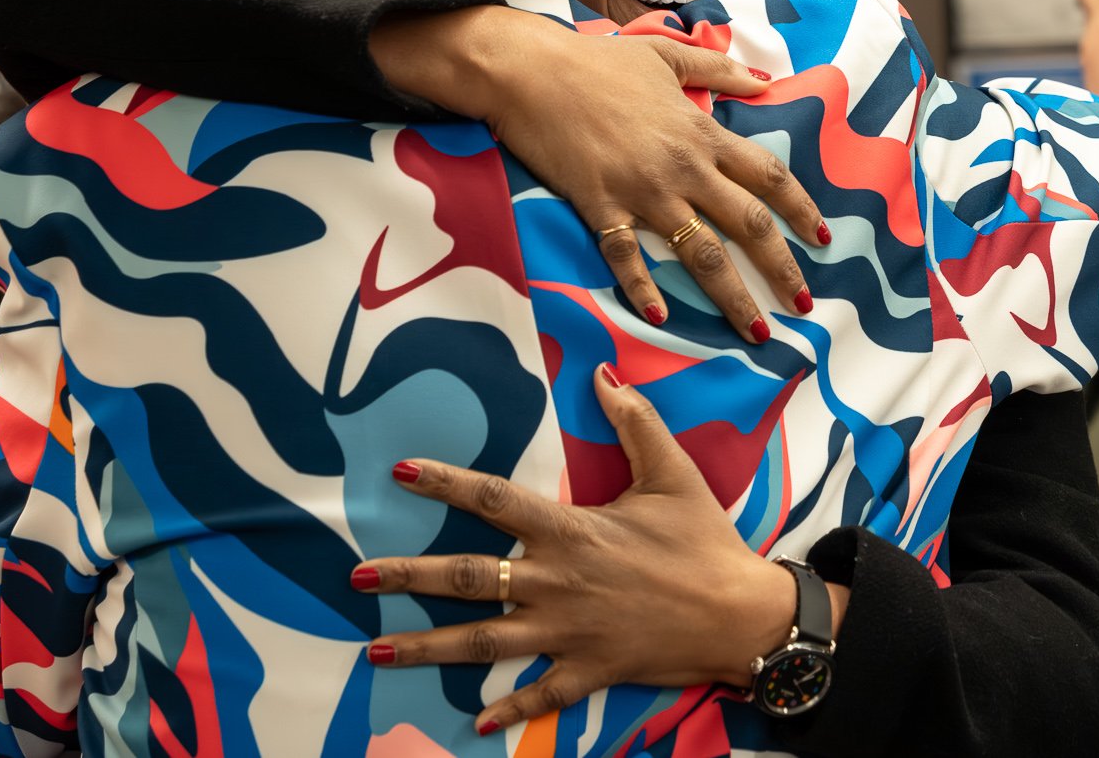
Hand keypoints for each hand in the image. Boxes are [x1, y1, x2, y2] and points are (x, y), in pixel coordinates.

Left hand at [355, 366, 828, 735]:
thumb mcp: (673, 473)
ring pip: (483, 642)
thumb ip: (635, 423)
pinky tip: (473, 722)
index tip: (402, 472)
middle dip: (408, 576)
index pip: (495, 499)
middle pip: (468, 578)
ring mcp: (568, 632)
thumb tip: (604, 375)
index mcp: (572, 530)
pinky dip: (506, 709)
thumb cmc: (705, 541)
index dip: (446, 483)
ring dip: (426, 647)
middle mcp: (558, 583)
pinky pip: (538, 694)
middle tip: (357, 577)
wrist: (741, 614)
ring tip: (375, 649)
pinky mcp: (588, 670)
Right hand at [370, 6, 827, 341]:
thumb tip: (764, 80)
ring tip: (755, 331)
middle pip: (749, 225)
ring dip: (732, 297)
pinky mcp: (601, 208)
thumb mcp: (666, 56)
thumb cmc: (597, 63)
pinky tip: (659, 317)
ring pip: (701, 254)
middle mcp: (683, 169)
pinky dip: (643, 289)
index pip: (769, 176)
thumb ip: (718, 71)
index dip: (802, 209)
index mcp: (702, 134)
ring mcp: (643, 192)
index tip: (823, 238)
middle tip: (804, 303)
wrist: (533, 73)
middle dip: (782, 268)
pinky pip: (627, 257)